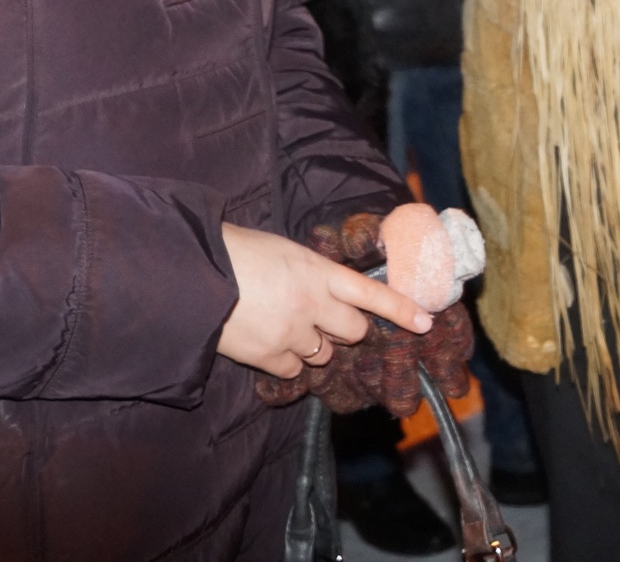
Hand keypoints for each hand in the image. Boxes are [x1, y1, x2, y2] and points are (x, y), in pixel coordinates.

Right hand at [252, 212, 476, 413]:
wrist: (193, 273)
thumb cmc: (235, 251)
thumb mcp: (282, 250)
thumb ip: (310, 271)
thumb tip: (323, 288)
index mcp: (318, 272)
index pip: (372, 293)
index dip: (401, 309)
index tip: (425, 322)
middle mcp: (313, 305)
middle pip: (353, 331)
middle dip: (346, 329)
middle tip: (326, 320)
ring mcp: (292, 334)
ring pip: (323, 354)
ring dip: (313, 344)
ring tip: (283, 324)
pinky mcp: (268, 356)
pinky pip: (293, 369)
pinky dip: (285, 361)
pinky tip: (267, 342)